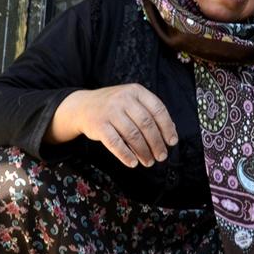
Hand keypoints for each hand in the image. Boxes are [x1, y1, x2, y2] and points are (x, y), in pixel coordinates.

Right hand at [47, 84, 177, 167]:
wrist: (82, 106)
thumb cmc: (113, 107)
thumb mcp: (131, 101)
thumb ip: (149, 113)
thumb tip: (171, 132)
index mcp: (136, 91)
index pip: (158, 109)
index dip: (167, 127)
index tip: (172, 142)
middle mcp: (123, 98)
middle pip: (146, 124)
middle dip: (156, 143)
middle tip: (161, 156)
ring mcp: (110, 111)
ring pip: (133, 135)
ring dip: (143, 152)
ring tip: (149, 161)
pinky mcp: (99, 125)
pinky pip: (115, 143)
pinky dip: (126, 155)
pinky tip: (133, 163)